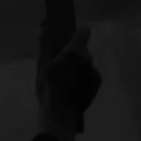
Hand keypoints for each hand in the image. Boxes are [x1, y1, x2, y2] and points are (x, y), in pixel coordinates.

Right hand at [35, 25, 100, 140]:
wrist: (61, 115)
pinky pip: (90, 75)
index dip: (77, 35)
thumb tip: (45, 26)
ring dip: (78, 68)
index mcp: (74, 52)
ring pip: (86, 64)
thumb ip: (45, 44)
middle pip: (82, 50)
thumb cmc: (48, 89)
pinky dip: (83, 78)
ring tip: (65, 81)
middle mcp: (88, 60)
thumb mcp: (42, 66)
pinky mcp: (98, 83)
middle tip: (60, 67)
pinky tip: (73, 88)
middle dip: (73, 56)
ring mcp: (94, 72)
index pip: (83, 33)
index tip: (69, 41)